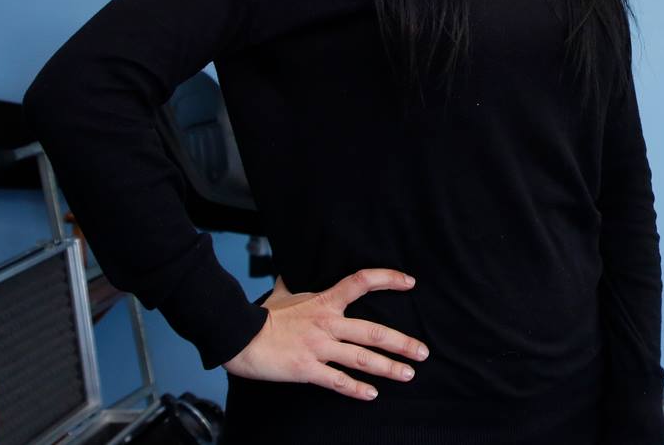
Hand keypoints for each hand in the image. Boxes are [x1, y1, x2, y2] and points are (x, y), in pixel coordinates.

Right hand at [222, 269, 428, 401]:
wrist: (239, 337)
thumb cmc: (262, 316)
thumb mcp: (283, 293)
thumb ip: (295, 283)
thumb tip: (293, 268)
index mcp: (325, 302)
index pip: (362, 282)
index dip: (388, 279)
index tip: (409, 282)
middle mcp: (328, 324)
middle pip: (373, 332)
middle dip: (402, 343)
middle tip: (424, 352)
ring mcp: (319, 347)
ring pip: (362, 358)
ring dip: (388, 367)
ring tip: (408, 374)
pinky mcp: (308, 369)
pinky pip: (337, 381)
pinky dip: (356, 389)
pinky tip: (372, 394)